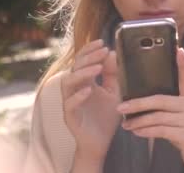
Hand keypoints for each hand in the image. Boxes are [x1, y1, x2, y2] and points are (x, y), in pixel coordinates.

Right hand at [61, 39, 120, 161]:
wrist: (101, 142)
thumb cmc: (106, 116)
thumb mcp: (115, 91)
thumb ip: (113, 74)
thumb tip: (113, 53)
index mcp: (85, 82)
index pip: (82, 61)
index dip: (89, 50)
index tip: (102, 42)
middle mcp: (75, 90)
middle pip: (75, 68)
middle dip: (88, 57)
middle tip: (102, 51)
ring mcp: (70, 102)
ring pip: (68, 83)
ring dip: (83, 73)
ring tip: (97, 68)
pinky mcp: (70, 117)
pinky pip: (69, 104)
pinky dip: (78, 96)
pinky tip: (89, 90)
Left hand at [116, 48, 183, 172]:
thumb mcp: (183, 114)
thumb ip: (170, 105)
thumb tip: (142, 99)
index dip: (183, 63)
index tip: (178, 50)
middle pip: (161, 100)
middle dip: (138, 103)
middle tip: (121, 106)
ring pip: (158, 117)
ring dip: (138, 121)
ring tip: (126, 124)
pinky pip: (161, 131)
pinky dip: (146, 131)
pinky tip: (136, 132)